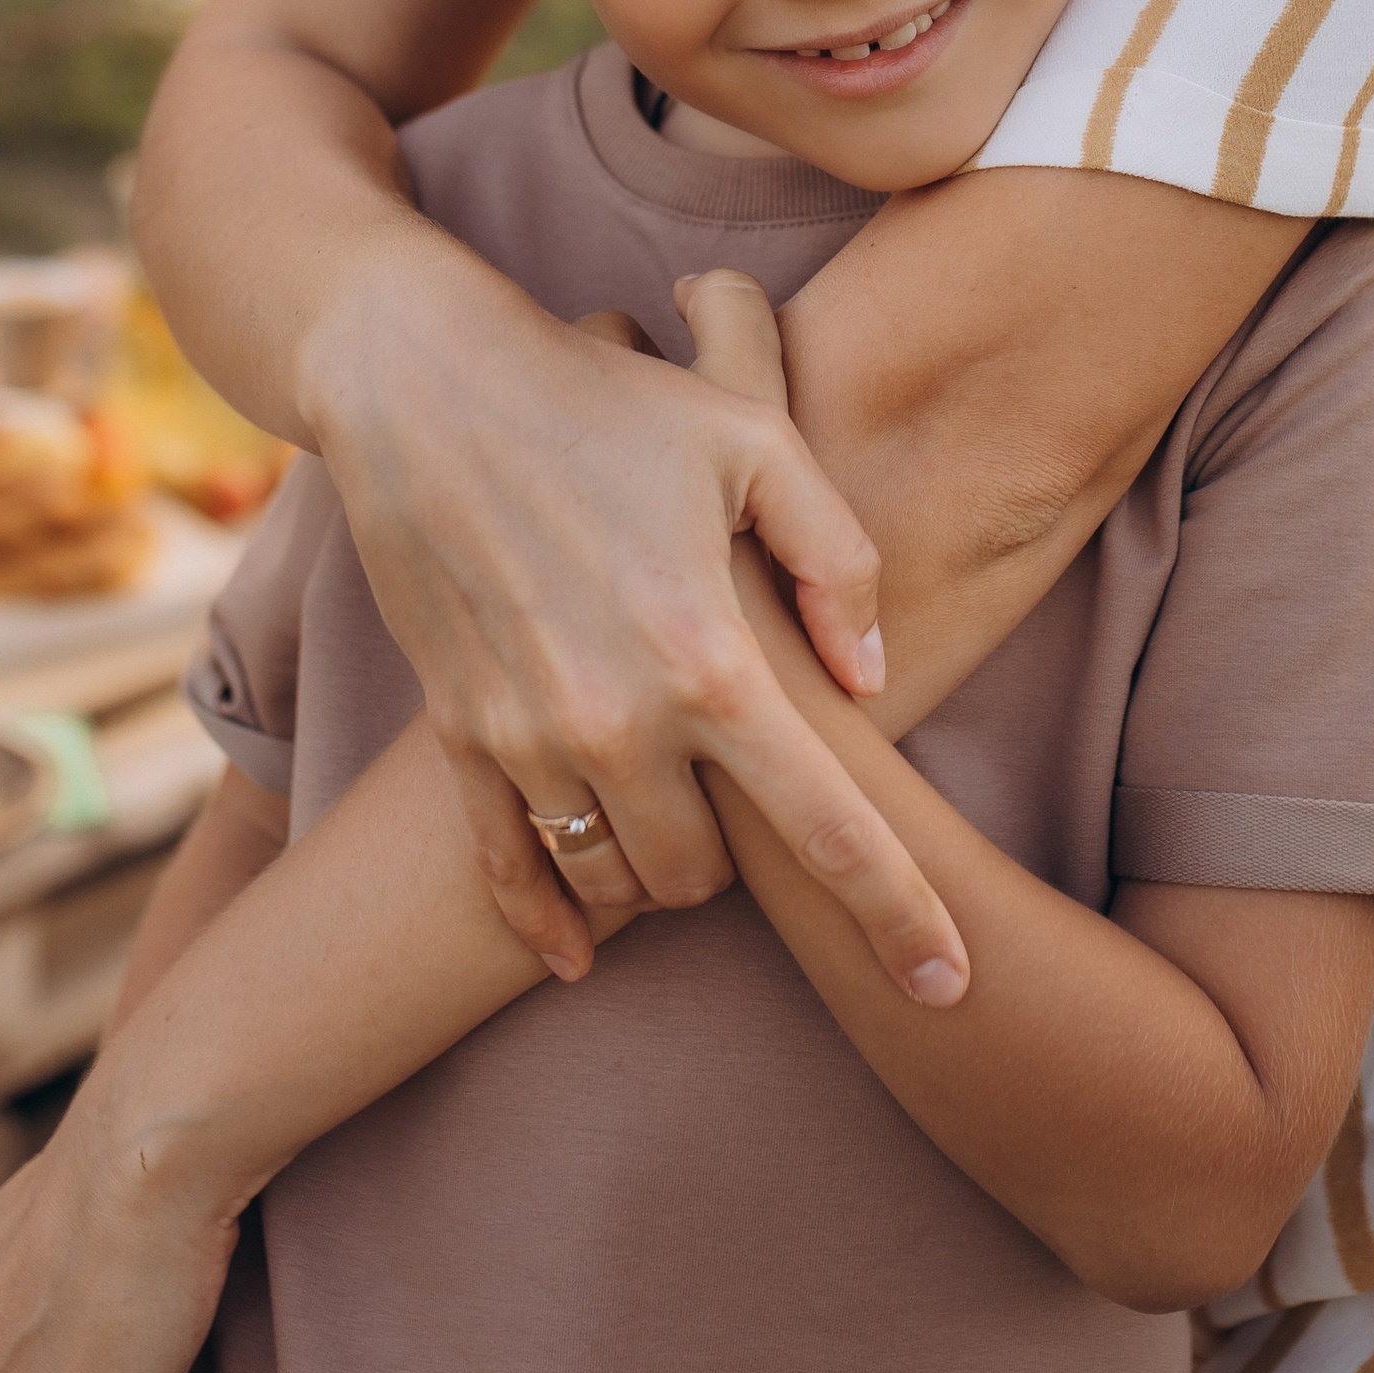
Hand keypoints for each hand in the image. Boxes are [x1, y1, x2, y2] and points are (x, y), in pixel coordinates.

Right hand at [308, 238, 968, 1009]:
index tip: (949, 985)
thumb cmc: (606, 400)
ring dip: (656, 870)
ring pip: (617, 878)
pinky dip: (547, 922)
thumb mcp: (755, 441)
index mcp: (710, 660)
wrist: (424, 386)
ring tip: (678, 813)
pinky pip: (506, 871)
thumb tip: (871, 682)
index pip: (829, 829)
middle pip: (710, 875)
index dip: (900, 913)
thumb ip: (837, 563)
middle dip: (749, 859)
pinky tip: (580, 956)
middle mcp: (617, 723)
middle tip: (752, 790)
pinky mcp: (458, 734)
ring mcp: (527, 738)